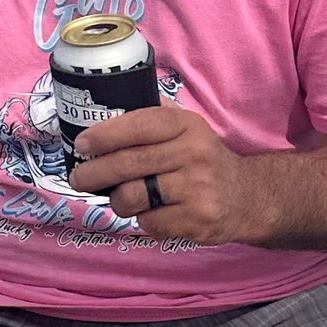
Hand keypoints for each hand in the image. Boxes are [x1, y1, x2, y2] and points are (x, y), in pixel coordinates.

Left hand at [69, 103, 271, 245]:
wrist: (247, 197)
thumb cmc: (203, 159)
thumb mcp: (188, 128)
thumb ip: (155, 115)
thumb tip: (108, 104)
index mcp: (187, 125)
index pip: (139, 125)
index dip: (105, 135)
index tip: (81, 144)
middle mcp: (194, 153)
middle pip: (129, 163)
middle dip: (93, 172)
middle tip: (78, 178)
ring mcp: (197, 189)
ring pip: (132, 196)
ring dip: (117, 201)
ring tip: (120, 199)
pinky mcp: (196, 220)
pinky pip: (149, 222)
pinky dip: (142, 219)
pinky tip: (152, 213)